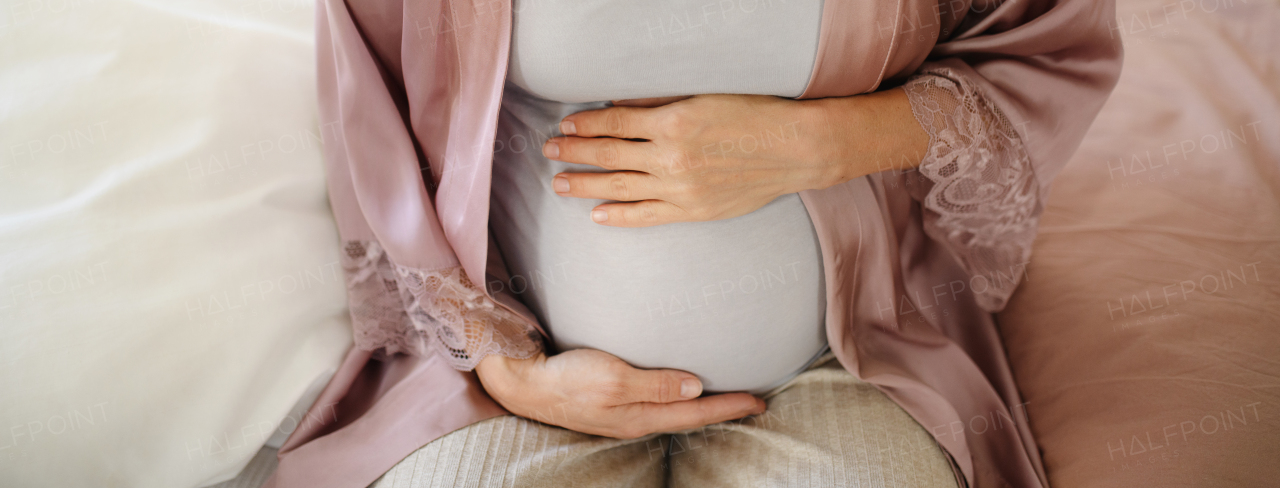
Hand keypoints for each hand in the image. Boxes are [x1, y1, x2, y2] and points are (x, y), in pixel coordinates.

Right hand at [475, 349, 765, 438]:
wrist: (524, 383)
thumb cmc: (567, 378)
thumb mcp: (613, 378)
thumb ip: (655, 384)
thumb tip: (696, 387)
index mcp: (641, 416)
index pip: (697, 411)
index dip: (731, 406)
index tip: (760, 401)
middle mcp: (637, 419)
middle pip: (690, 416)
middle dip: (724, 410)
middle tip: (755, 402)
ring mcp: (623, 414)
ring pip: (675, 412)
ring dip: (703, 406)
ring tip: (726, 398)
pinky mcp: (611, 404)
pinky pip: (657, 405)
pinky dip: (678, 400)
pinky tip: (680, 392)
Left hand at [543, 89, 928, 226]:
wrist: (794, 150)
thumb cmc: (754, 116)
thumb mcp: (703, 98)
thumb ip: (659, 105)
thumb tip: (620, 108)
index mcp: (672, 122)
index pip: (614, 123)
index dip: (586, 123)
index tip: (565, 123)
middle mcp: (671, 157)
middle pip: (609, 154)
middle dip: (575, 152)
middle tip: (549, 150)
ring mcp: (680, 188)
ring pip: (620, 186)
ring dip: (586, 185)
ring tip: (560, 183)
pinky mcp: (693, 210)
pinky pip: (647, 215)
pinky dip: (619, 216)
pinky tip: (597, 215)